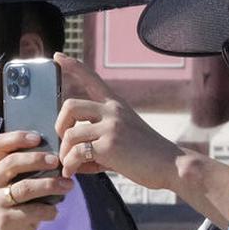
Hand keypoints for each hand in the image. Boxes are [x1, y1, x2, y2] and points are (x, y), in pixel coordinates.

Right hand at [0, 131, 74, 229]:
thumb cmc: (17, 207)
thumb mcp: (15, 185)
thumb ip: (26, 168)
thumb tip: (56, 151)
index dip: (18, 137)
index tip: (39, 138)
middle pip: (13, 163)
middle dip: (38, 159)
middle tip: (58, 161)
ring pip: (25, 187)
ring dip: (50, 185)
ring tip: (69, 186)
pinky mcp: (4, 220)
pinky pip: (32, 211)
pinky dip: (48, 211)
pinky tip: (55, 212)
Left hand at [54, 53, 183, 188]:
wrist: (172, 166)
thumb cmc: (148, 156)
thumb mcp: (123, 138)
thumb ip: (99, 139)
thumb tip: (71, 156)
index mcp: (116, 105)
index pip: (92, 78)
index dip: (72, 66)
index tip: (57, 56)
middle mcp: (112, 111)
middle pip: (70, 105)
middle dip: (59, 125)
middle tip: (65, 143)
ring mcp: (111, 127)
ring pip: (70, 134)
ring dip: (64, 153)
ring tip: (69, 166)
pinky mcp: (109, 146)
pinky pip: (77, 154)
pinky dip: (70, 165)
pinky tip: (72, 173)